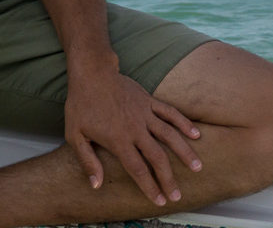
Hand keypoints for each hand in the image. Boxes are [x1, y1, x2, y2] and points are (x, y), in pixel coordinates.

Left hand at [64, 68, 201, 206]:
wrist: (92, 73)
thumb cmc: (81, 105)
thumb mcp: (75, 135)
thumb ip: (88, 161)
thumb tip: (96, 185)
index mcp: (118, 140)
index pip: (138, 169)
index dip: (149, 186)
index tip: (159, 200)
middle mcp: (135, 129)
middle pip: (157, 157)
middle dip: (169, 178)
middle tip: (178, 195)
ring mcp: (144, 114)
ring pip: (170, 135)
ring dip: (184, 152)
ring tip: (198, 167)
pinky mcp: (149, 101)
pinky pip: (170, 113)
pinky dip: (184, 123)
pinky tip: (196, 134)